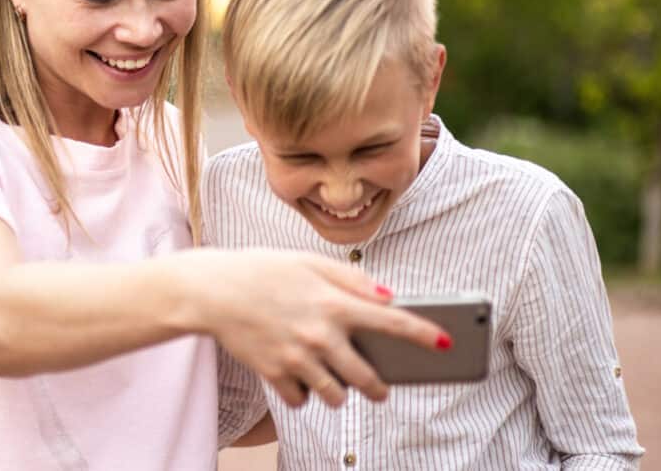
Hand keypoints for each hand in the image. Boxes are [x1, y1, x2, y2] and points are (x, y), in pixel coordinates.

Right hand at [181, 249, 446, 407]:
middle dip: (378, 387)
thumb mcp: (309, 262)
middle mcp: (320, 335)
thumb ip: (352, 280)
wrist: (213, 290)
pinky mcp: (274, 374)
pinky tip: (297, 377)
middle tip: (379, 388)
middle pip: (367, 377)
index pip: (392, 322)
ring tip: (331, 379)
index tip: (446, 342)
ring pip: (335, 396)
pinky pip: (300, 399)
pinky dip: (303, 393)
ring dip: (339, 392)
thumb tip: (389, 296)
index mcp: (334, 303)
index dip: (424, 333)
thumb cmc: (263, 270)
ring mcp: (297, 358)